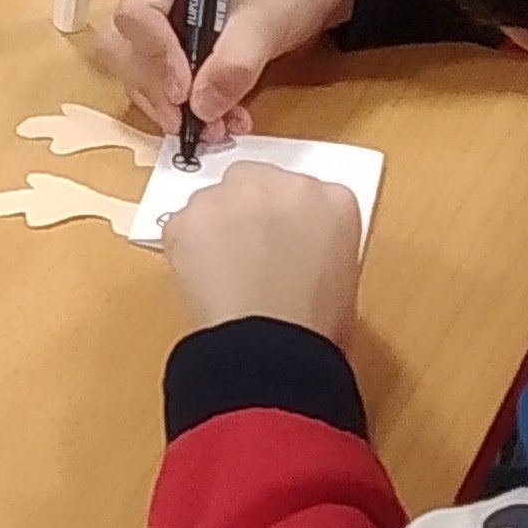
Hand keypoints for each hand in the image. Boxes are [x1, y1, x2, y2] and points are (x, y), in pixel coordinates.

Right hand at [107, 0, 358, 141]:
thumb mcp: (269, 16)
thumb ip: (236, 59)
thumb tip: (201, 107)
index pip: (135, 14)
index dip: (155, 56)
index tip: (184, 93)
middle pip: (125, 51)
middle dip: (156, 92)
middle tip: (192, 123)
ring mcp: (158, 31)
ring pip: (139, 78)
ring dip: (171, 111)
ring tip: (219, 129)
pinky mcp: (172, 59)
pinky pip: (163, 92)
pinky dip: (187, 114)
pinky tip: (224, 122)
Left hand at [162, 166, 364, 339]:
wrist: (270, 346)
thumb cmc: (315, 326)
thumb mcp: (343, 277)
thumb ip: (320, 243)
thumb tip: (295, 248)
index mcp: (333, 200)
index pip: (308, 193)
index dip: (289, 219)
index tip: (283, 243)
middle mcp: (282, 184)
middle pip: (257, 180)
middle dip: (250, 209)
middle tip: (248, 254)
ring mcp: (231, 195)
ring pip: (216, 198)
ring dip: (217, 225)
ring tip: (224, 273)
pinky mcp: (189, 216)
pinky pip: (184, 224)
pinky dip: (187, 247)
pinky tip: (203, 280)